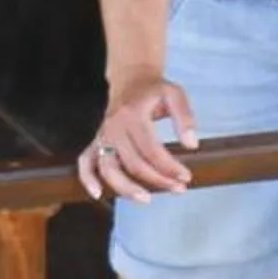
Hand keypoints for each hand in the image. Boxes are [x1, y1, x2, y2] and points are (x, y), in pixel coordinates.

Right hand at [77, 71, 198, 203]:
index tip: (186, 177)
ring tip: (146, 200)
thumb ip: (185, 118)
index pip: (151, 150)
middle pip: (133, 163)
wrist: (130, 78)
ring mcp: (102, 135)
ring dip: (126, 188)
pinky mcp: (96, 140)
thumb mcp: (175, 95)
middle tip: (178, 189)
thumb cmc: (154, 90)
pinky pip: (86, 161)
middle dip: (157, 180)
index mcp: (132, 115)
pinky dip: (87, 178)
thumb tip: (192, 145)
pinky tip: (97, 193)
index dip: (169, 168)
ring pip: (109, 168)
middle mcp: (114, 126)